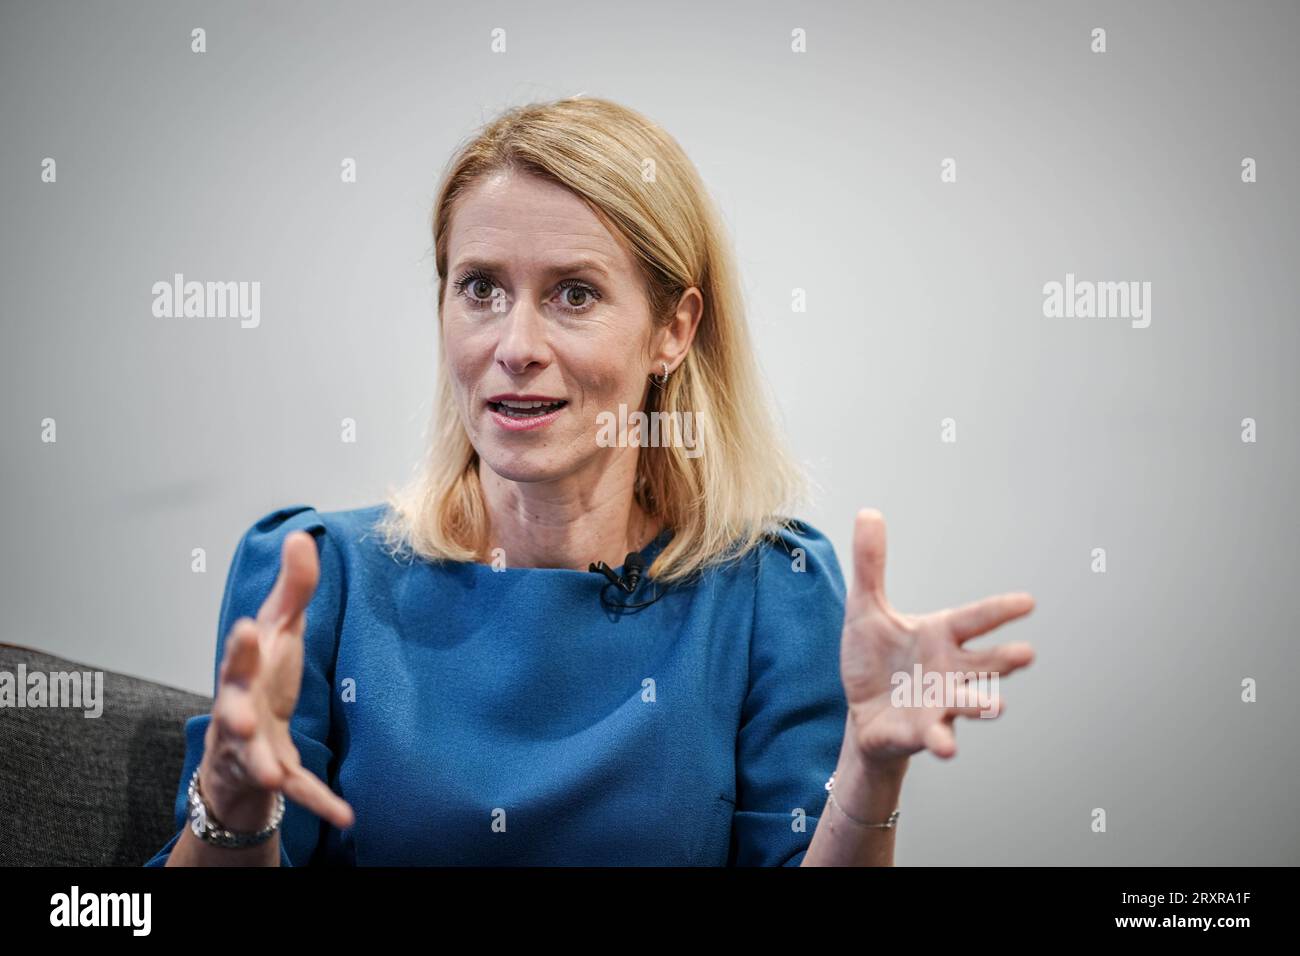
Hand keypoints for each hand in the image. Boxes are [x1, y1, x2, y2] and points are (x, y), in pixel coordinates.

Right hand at [198, 530, 354, 832]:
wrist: (247, 744)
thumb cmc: (263, 681)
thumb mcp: (281, 631)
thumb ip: (293, 588)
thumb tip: (302, 535)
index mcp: (244, 672)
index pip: (239, 654)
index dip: (243, 644)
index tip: (250, 626)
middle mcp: (240, 711)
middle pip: (233, 709)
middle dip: (236, 710)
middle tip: (243, 712)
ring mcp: (253, 748)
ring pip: (254, 756)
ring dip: (264, 763)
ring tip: (274, 773)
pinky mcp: (275, 778)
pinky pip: (298, 791)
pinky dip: (319, 803)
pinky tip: (346, 814)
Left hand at [839, 509, 1035, 767]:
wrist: (863, 712)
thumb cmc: (874, 659)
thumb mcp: (866, 609)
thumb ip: (871, 565)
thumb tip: (868, 512)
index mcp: (941, 636)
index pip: (976, 619)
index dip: (1001, 611)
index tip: (1028, 602)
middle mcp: (950, 670)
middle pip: (985, 663)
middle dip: (1006, 660)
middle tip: (1027, 654)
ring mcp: (941, 703)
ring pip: (969, 702)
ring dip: (982, 704)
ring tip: (997, 707)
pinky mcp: (923, 731)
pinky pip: (937, 736)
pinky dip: (942, 740)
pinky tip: (947, 746)